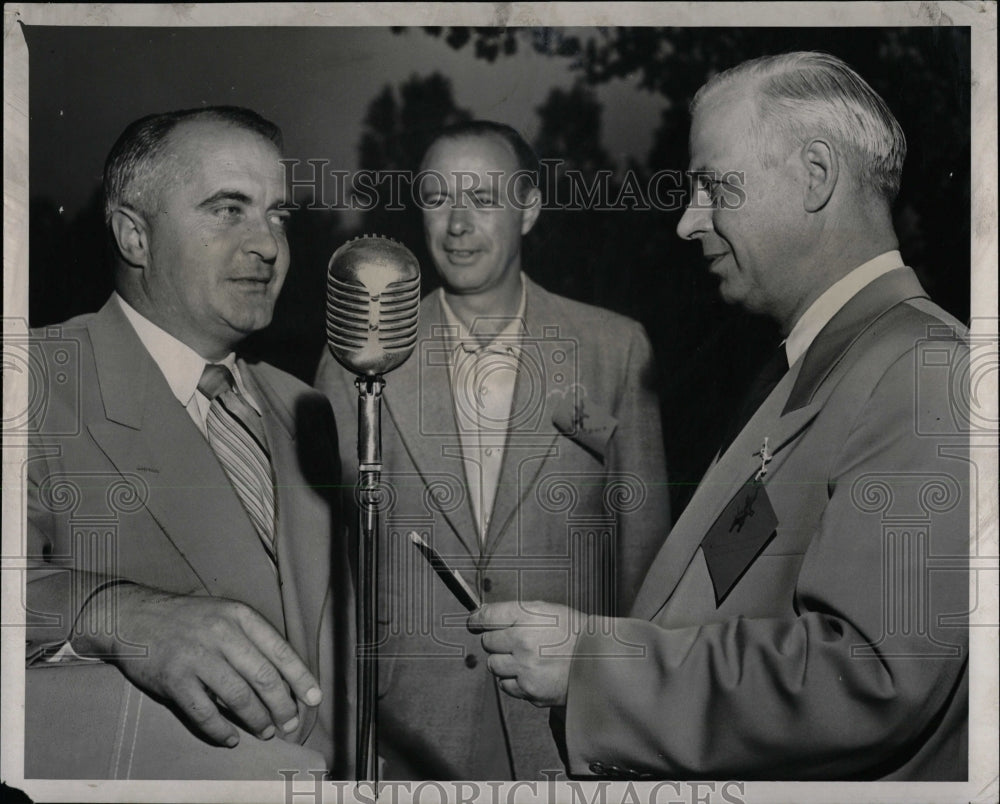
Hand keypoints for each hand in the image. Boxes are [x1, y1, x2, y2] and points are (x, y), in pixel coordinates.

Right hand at [71, 584, 321, 747]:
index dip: (301, 678)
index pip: (281, 651)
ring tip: (266, 731)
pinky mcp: (174, 680)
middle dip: (283, 705)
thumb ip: (252, 640)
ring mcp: (197, 657)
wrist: (134, 616)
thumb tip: (285, 677)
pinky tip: (231, 738)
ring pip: (239, 697)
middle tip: (290, 723)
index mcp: (240, 617)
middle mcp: (222, 635)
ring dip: (257, 720)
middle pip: (264, 677)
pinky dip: (221, 731)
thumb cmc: (189, 620)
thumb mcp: (225, 615)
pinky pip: (205, 713)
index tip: (314, 698)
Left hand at [468, 600, 582, 707]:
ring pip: (493, 665)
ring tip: (525, 659)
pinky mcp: (529, 690)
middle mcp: (522, 641)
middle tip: (514, 642)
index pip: (486, 617)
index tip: (473, 623)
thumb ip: (516, 612)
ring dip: (504, 662)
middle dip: (497, 642)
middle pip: (487, 642)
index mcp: (527, 616)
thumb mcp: (547, 610)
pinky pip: (505, 685)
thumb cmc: (575, 633)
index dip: (476, 620)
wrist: (600, 661)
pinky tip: (530, 673)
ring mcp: (525, 667)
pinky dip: (513, 681)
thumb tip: (484, 616)